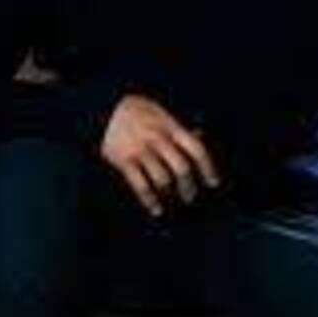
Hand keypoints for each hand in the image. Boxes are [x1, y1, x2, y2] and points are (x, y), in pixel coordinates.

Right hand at [100, 94, 219, 215]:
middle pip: (181, 168)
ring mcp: (140, 150)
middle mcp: (158, 139)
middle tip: (190, 196)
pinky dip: (150, 200)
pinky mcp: (124, 160)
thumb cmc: (136, 109)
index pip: (196, 149)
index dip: (208, 168)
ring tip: (172, 200)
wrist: (104, 107)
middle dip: (189, 187)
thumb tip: (199, 135)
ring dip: (170, 195)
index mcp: (170, 126)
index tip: (213, 182)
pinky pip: (140, 186)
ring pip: (162, 179)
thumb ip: (178, 126)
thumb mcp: (160, 111)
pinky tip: (156, 209)